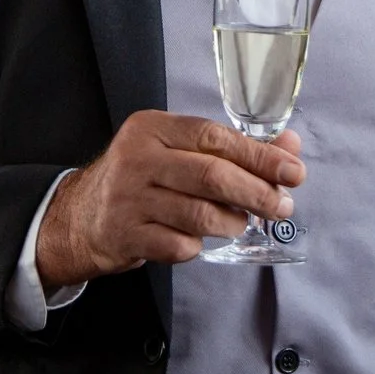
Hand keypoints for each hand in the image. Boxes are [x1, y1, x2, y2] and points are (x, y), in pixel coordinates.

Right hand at [36, 111, 305, 290]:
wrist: (82, 216)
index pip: (214, 136)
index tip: (292, 170)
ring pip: (198, 214)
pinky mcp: (126, 236)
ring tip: (243, 222)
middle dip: (256, 192)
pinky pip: (178, 245)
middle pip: (211, 175)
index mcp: (152, 128)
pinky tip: (201, 240)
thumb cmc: (142, 178)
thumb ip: (232, 147)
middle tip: (283, 205)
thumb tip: (290, 146)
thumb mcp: (177, 150)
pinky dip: (199, 245)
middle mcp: (137, 159)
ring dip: (233, 222)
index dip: (259, 155)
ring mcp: (129, 199)